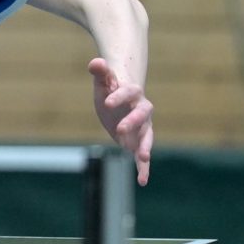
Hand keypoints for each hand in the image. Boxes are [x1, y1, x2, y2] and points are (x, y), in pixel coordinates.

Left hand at [88, 57, 153, 185]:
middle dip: (132, 121)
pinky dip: (144, 168)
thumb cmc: (109, 90)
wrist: (120, 100)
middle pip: (141, 114)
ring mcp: (143, 126)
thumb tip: (95, 62)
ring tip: (142, 157)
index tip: (107, 102)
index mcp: (131, 92)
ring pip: (147, 135)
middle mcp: (141, 109)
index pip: (127, 92)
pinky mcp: (139, 141)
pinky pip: (143, 155)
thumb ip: (100, 73)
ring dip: (145, 146)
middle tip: (120, 129)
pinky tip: (142, 181)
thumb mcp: (101, 83)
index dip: (118, 96)